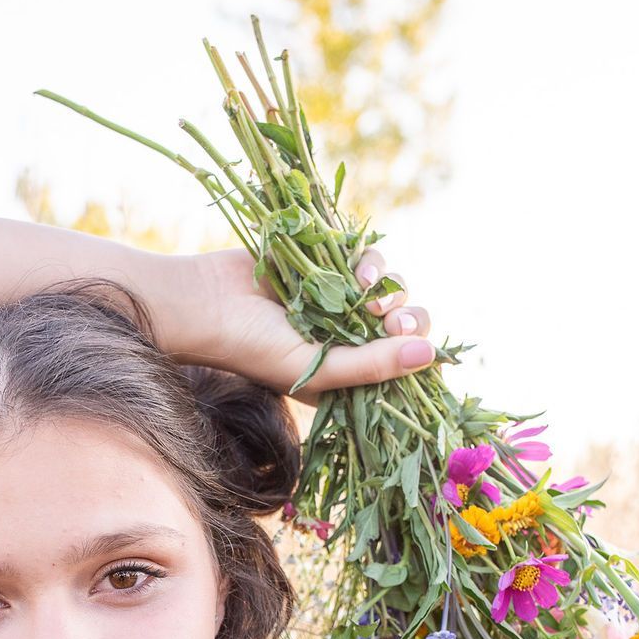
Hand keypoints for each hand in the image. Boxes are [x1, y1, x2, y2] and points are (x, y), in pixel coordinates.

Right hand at [183, 245, 434, 403]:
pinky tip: (357, 270)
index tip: (409, 343)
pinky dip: (370, 263)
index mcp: (346, 376)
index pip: (401, 369)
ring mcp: (339, 304)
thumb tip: (430, 356)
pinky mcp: (329, 269)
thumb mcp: (318, 368)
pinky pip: (369, 263)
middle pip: (405, 328)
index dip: (416, 355)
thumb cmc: (254, 349)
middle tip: (395, 320)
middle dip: (409, 319)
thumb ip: (372, 365)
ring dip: (388, 288)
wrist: (208, 302)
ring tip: (366, 290)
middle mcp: (346, 341)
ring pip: (391, 292)